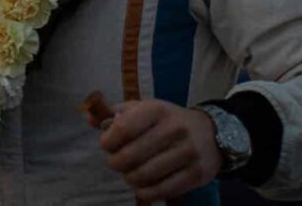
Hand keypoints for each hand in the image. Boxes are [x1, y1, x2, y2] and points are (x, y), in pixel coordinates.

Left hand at [99, 99, 221, 201]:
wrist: (212, 133)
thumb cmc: (168, 121)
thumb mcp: (145, 109)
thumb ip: (116, 113)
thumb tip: (90, 118)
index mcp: (157, 110)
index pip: (122, 129)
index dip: (107, 142)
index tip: (107, 145)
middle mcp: (174, 130)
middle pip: (128, 157)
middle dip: (116, 163)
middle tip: (119, 162)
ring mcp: (186, 153)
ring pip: (141, 177)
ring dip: (129, 178)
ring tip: (132, 173)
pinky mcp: (195, 174)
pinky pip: (159, 191)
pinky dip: (145, 191)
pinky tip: (144, 184)